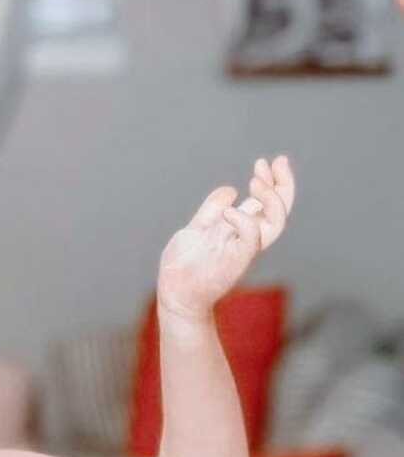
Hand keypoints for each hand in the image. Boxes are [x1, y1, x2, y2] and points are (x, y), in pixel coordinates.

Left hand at [157, 155, 294, 320]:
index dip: (274, 182)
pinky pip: (251, 239)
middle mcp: (246, 240)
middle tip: (275, 161)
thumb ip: (212, 211)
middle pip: (280, 211)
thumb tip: (231, 190)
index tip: (266, 162)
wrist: (173, 294)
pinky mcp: (234, 262)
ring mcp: (241, 250)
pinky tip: (229, 211)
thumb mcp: (196, 230)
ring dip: (271, 198)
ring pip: (275, 223)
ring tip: (255, 181)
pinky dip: (245, 221)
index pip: (267, 205)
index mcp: (239, 231)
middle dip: (283, 184)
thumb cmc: (183, 266)